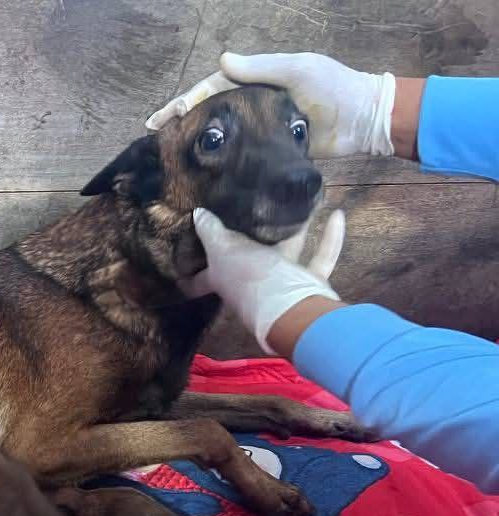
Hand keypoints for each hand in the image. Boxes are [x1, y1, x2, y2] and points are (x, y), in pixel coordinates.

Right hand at [146, 52, 396, 158]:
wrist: (364, 119)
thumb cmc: (333, 88)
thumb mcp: (298, 69)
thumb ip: (261, 67)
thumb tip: (222, 60)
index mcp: (257, 82)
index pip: (212, 88)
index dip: (186, 101)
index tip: (164, 116)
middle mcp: (254, 105)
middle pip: (210, 112)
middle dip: (182, 122)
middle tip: (156, 135)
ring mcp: (261, 130)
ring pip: (222, 134)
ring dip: (196, 143)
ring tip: (170, 155)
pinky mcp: (271, 152)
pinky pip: (240, 155)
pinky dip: (220, 160)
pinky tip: (202, 170)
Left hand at [184, 208, 345, 352]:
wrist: (291, 307)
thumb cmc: (250, 278)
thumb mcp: (223, 250)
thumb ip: (211, 232)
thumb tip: (197, 215)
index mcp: (224, 279)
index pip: (200, 279)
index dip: (189, 275)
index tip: (181, 265)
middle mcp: (250, 284)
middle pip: (249, 260)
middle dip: (252, 240)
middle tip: (254, 213)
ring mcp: (282, 286)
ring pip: (288, 254)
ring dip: (296, 232)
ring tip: (299, 206)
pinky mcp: (309, 284)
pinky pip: (321, 257)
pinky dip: (330, 237)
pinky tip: (336, 214)